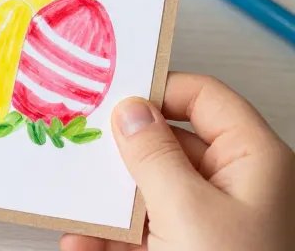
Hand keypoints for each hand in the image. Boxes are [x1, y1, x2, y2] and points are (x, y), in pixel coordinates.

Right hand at [61, 72, 294, 250]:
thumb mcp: (187, 212)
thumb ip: (154, 156)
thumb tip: (131, 110)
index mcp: (252, 161)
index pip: (203, 98)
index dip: (157, 89)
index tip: (109, 93)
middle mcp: (233, 185)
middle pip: (167, 144)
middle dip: (119, 152)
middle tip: (77, 143)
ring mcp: (209, 223)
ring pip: (147, 191)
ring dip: (107, 202)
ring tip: (71, 202)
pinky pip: (140, 234)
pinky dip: (108, 238)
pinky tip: (81, 243)